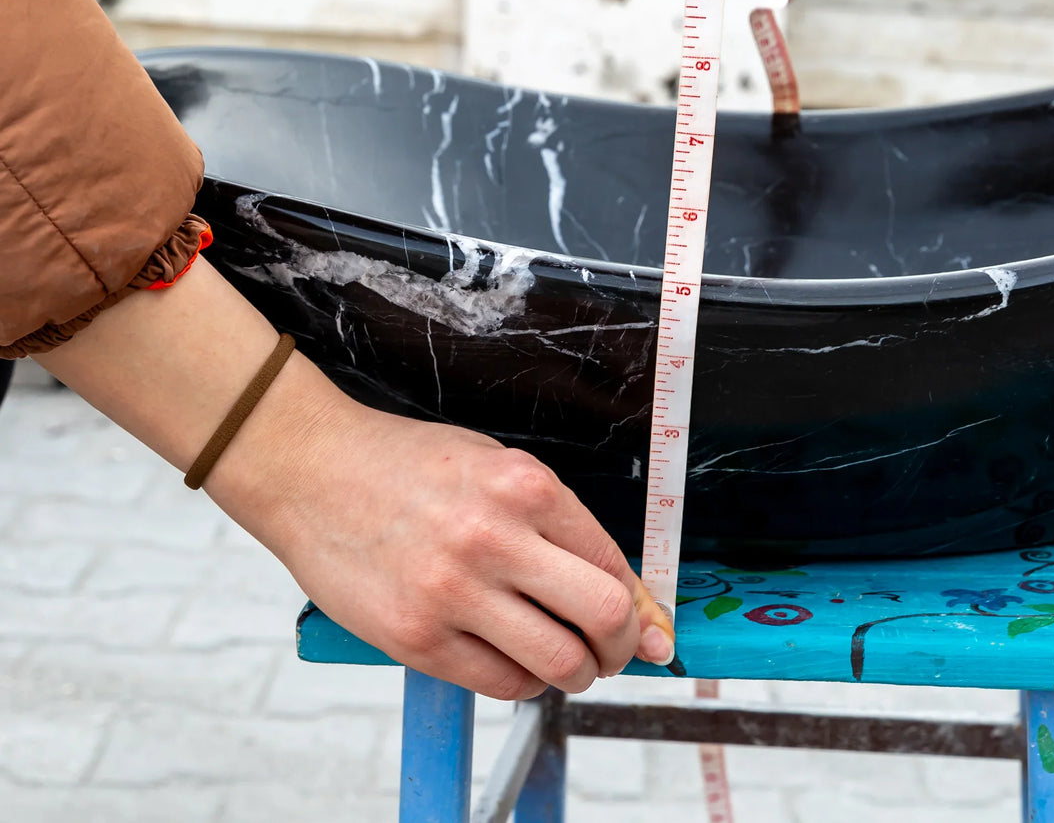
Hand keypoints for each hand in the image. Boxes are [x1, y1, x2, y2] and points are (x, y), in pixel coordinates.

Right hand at [224, 382, 677, 698]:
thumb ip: (556, 524)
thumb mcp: (496, 467)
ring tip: (567, 663)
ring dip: (577, 673)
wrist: (310, 470)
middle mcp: (496, 537)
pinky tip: (516, 663)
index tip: (646, 624)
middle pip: (604, 616)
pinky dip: (524, 682)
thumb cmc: (405, 467)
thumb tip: (623, 593)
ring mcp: (454, 592)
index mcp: (525, 485)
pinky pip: (501, 682)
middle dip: (623, 645)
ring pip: (559, 661)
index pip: (613, 563)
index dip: (639, 604)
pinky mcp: (416, 637)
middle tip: (616, 651)